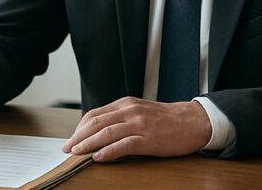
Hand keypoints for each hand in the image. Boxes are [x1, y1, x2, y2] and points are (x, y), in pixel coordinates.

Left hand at [62, 97, 210, 161]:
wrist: (194, 121)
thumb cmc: (167, 119)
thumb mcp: (140, 112)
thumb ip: (121, 118)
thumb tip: (98, 131)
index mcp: (126, 104)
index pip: (95, 114)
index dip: (80, 127)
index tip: (72, 138)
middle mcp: (130, 111)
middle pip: (97, 122)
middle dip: (78, 136)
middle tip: (67, 148)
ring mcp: (140, 124)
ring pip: (107, 132)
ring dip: (88, 143)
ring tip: (77, 152)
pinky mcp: (150, 139)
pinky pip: (124, 144)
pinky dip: (109, 151)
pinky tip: (98, 157)